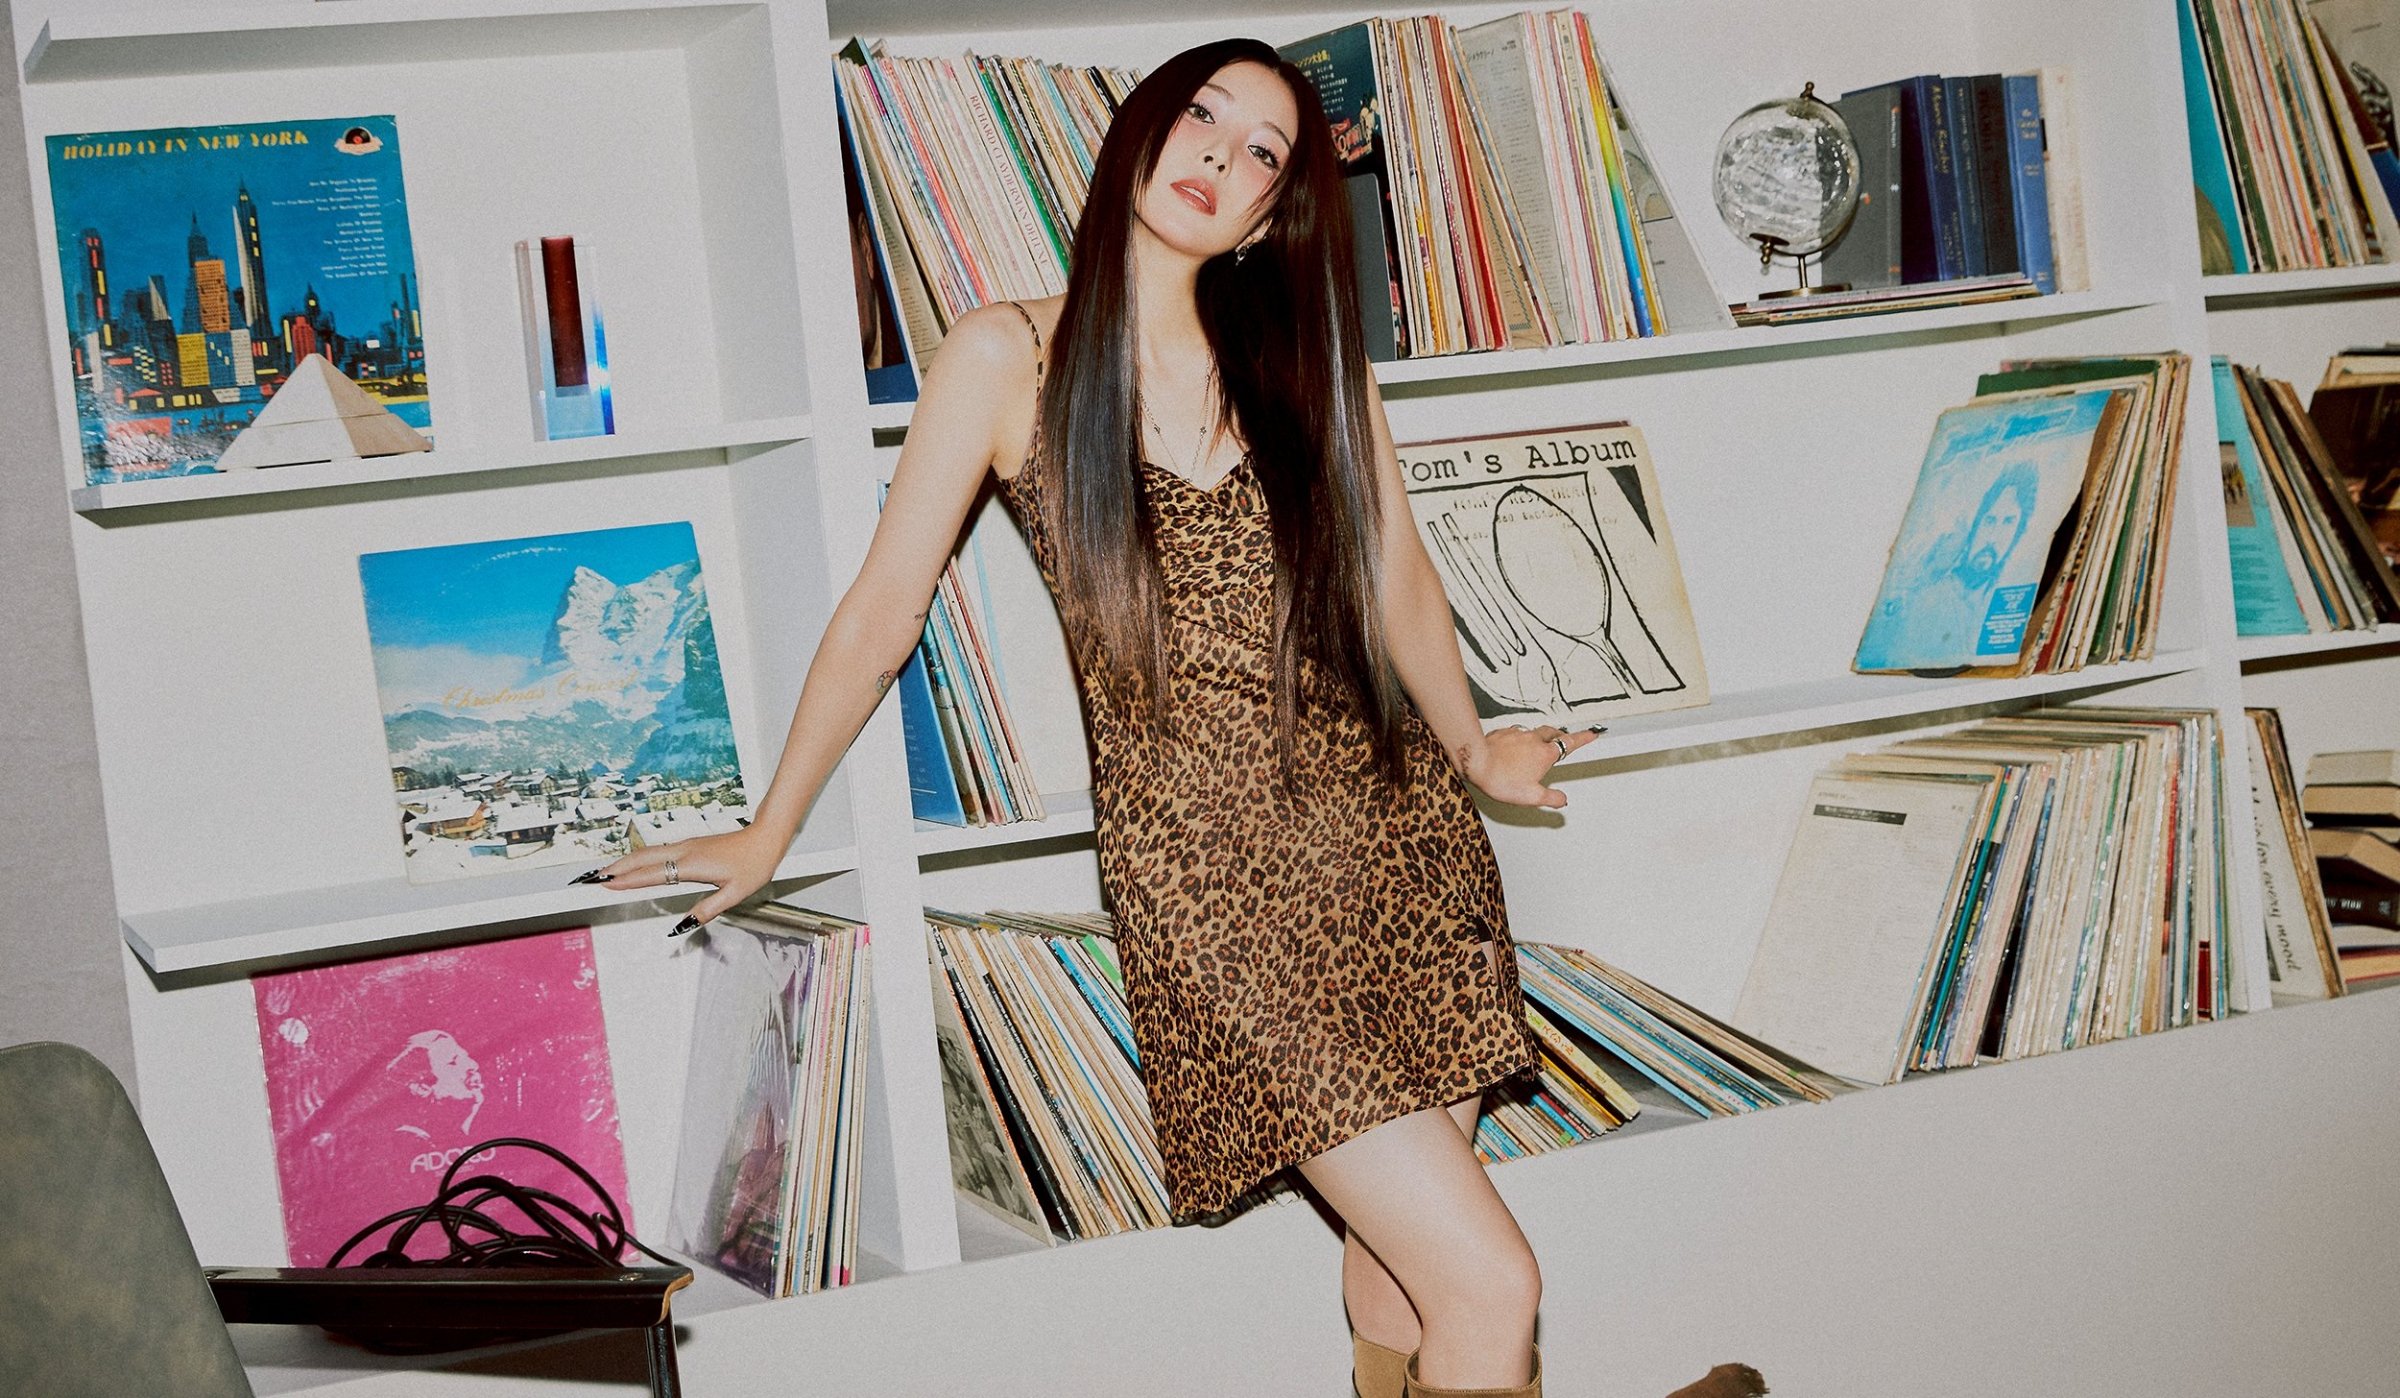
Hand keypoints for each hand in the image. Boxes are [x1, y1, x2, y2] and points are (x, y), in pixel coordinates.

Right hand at [572, 825, 786, 935]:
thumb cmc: (754, 865)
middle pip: (640, 859)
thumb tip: (681, 927)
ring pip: (647, 853)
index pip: (650, 875)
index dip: (625, 881)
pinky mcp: (690, 845)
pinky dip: (639, 857)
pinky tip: (635, 863)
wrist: (767, 837)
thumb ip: (706, 910)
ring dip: (624, 862)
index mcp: (691, 865)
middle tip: (589, 878)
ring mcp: (686, 846)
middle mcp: (684, 852)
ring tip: (604, 872)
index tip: (603, 885)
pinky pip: (657, 851)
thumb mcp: (734, 894)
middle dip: (614, 869)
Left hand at [1463, 723, 1602, 809]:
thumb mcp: (1532, 796)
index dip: (1584, 738)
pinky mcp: (1503, 732)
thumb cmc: (1501, 779)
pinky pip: (1516, 732)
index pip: (1570, 743)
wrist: (1476, 762)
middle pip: (1553, 732)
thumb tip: (1562, 799)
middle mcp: (1533, 739)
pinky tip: (1514, 747)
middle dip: (1561, 735)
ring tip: (1537, 746)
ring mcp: (1518, 734)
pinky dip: (1520, 738)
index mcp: (1545, 754)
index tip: (1592, 734)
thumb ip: (1551, 798)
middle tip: (1564, 739)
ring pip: (1534, 731)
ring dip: (1540, 736)